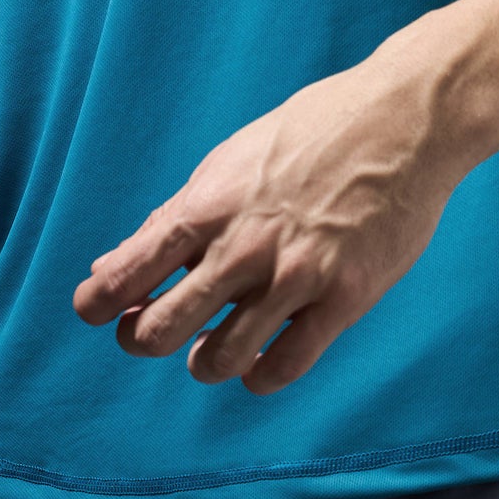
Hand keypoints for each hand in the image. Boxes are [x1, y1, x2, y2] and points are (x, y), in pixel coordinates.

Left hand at [72, 51, 465, 392]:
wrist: (403, 121)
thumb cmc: (312, 132)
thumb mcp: (230, 162)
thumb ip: (174, 217)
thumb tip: (110, 265)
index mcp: (209, 205)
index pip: (128, 272)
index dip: (98, 302)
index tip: (94, 311)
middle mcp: (244, 246)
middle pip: (161, 328)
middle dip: (141, 338)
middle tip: (147, 333)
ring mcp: (296, 276)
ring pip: (219, 359)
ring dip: (203, 363)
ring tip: (208, 351)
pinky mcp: (344, 299)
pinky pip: (285, 367)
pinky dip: (260, 376)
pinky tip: (260, 361)